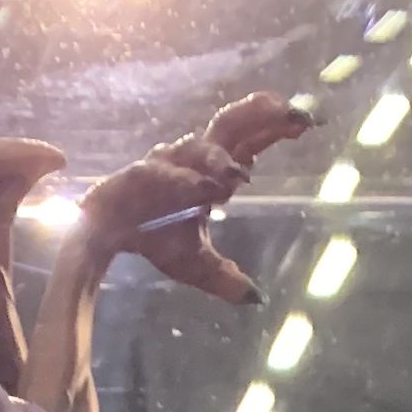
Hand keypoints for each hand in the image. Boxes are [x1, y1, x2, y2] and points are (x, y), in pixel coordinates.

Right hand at [71, 96, 311, 306]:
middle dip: (259, 116)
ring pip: (198, 148)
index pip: (248, 141)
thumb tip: (255, 298)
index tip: (306, 121)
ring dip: (220, 159)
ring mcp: (167, 164)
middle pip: (230, 126)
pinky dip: (186, 181)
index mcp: (211, 171)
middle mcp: (192, 159)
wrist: (105, 233)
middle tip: (291, 113)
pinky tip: (204, 190)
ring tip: (242, 176)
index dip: (275, 127)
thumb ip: (225, 278)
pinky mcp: (139, 177)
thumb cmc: (152, 236)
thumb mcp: (195, 265)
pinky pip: (165, 175)